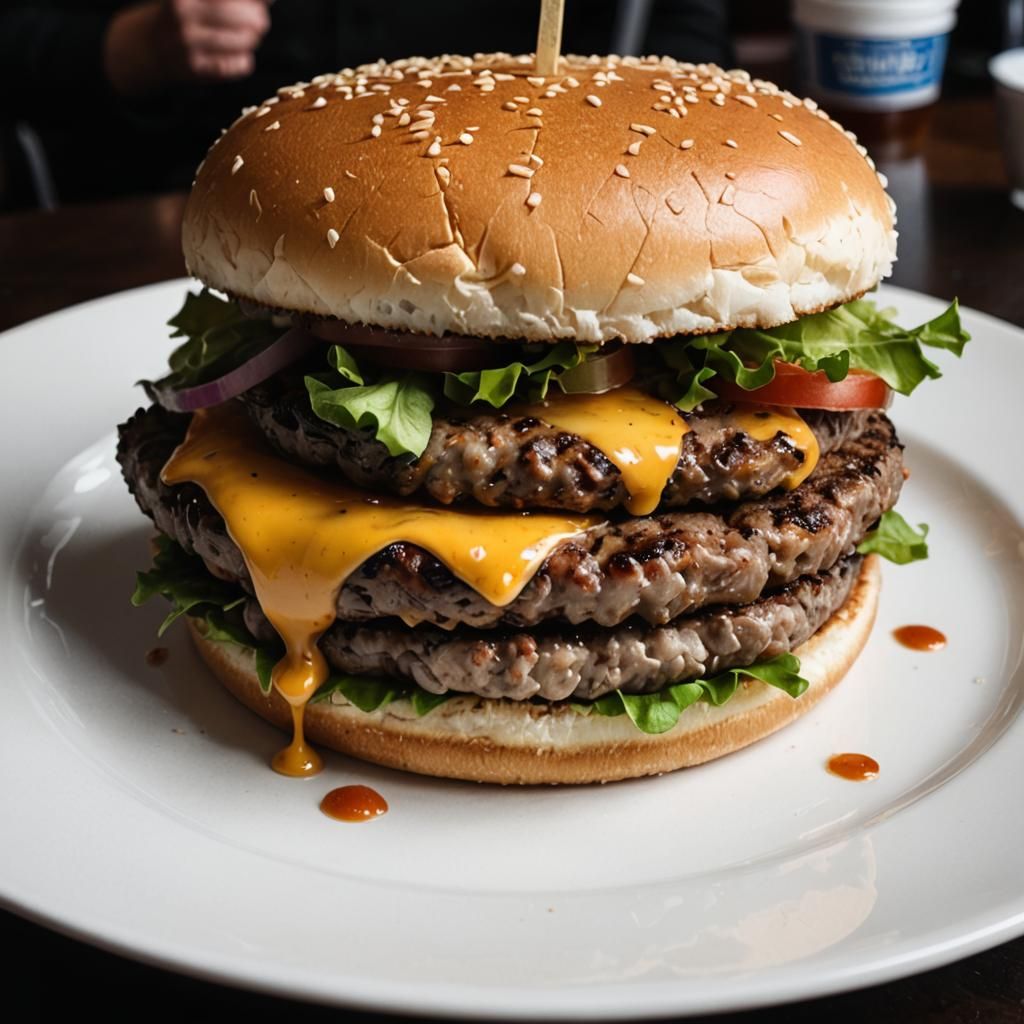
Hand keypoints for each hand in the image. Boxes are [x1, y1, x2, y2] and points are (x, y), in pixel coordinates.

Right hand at [104, 0, 271, 97]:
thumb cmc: (187, 15)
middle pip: (247, 16)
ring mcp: (188, 40)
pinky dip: (245, 60)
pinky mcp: (195, 67)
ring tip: (247, 38)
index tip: (263, 3)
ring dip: (252, 40)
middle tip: (259, 21)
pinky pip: (239, 65)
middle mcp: (184, 11)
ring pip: (246, 41)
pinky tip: (238, 55)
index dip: (256, 2)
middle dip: (258, 19)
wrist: (151, 47)